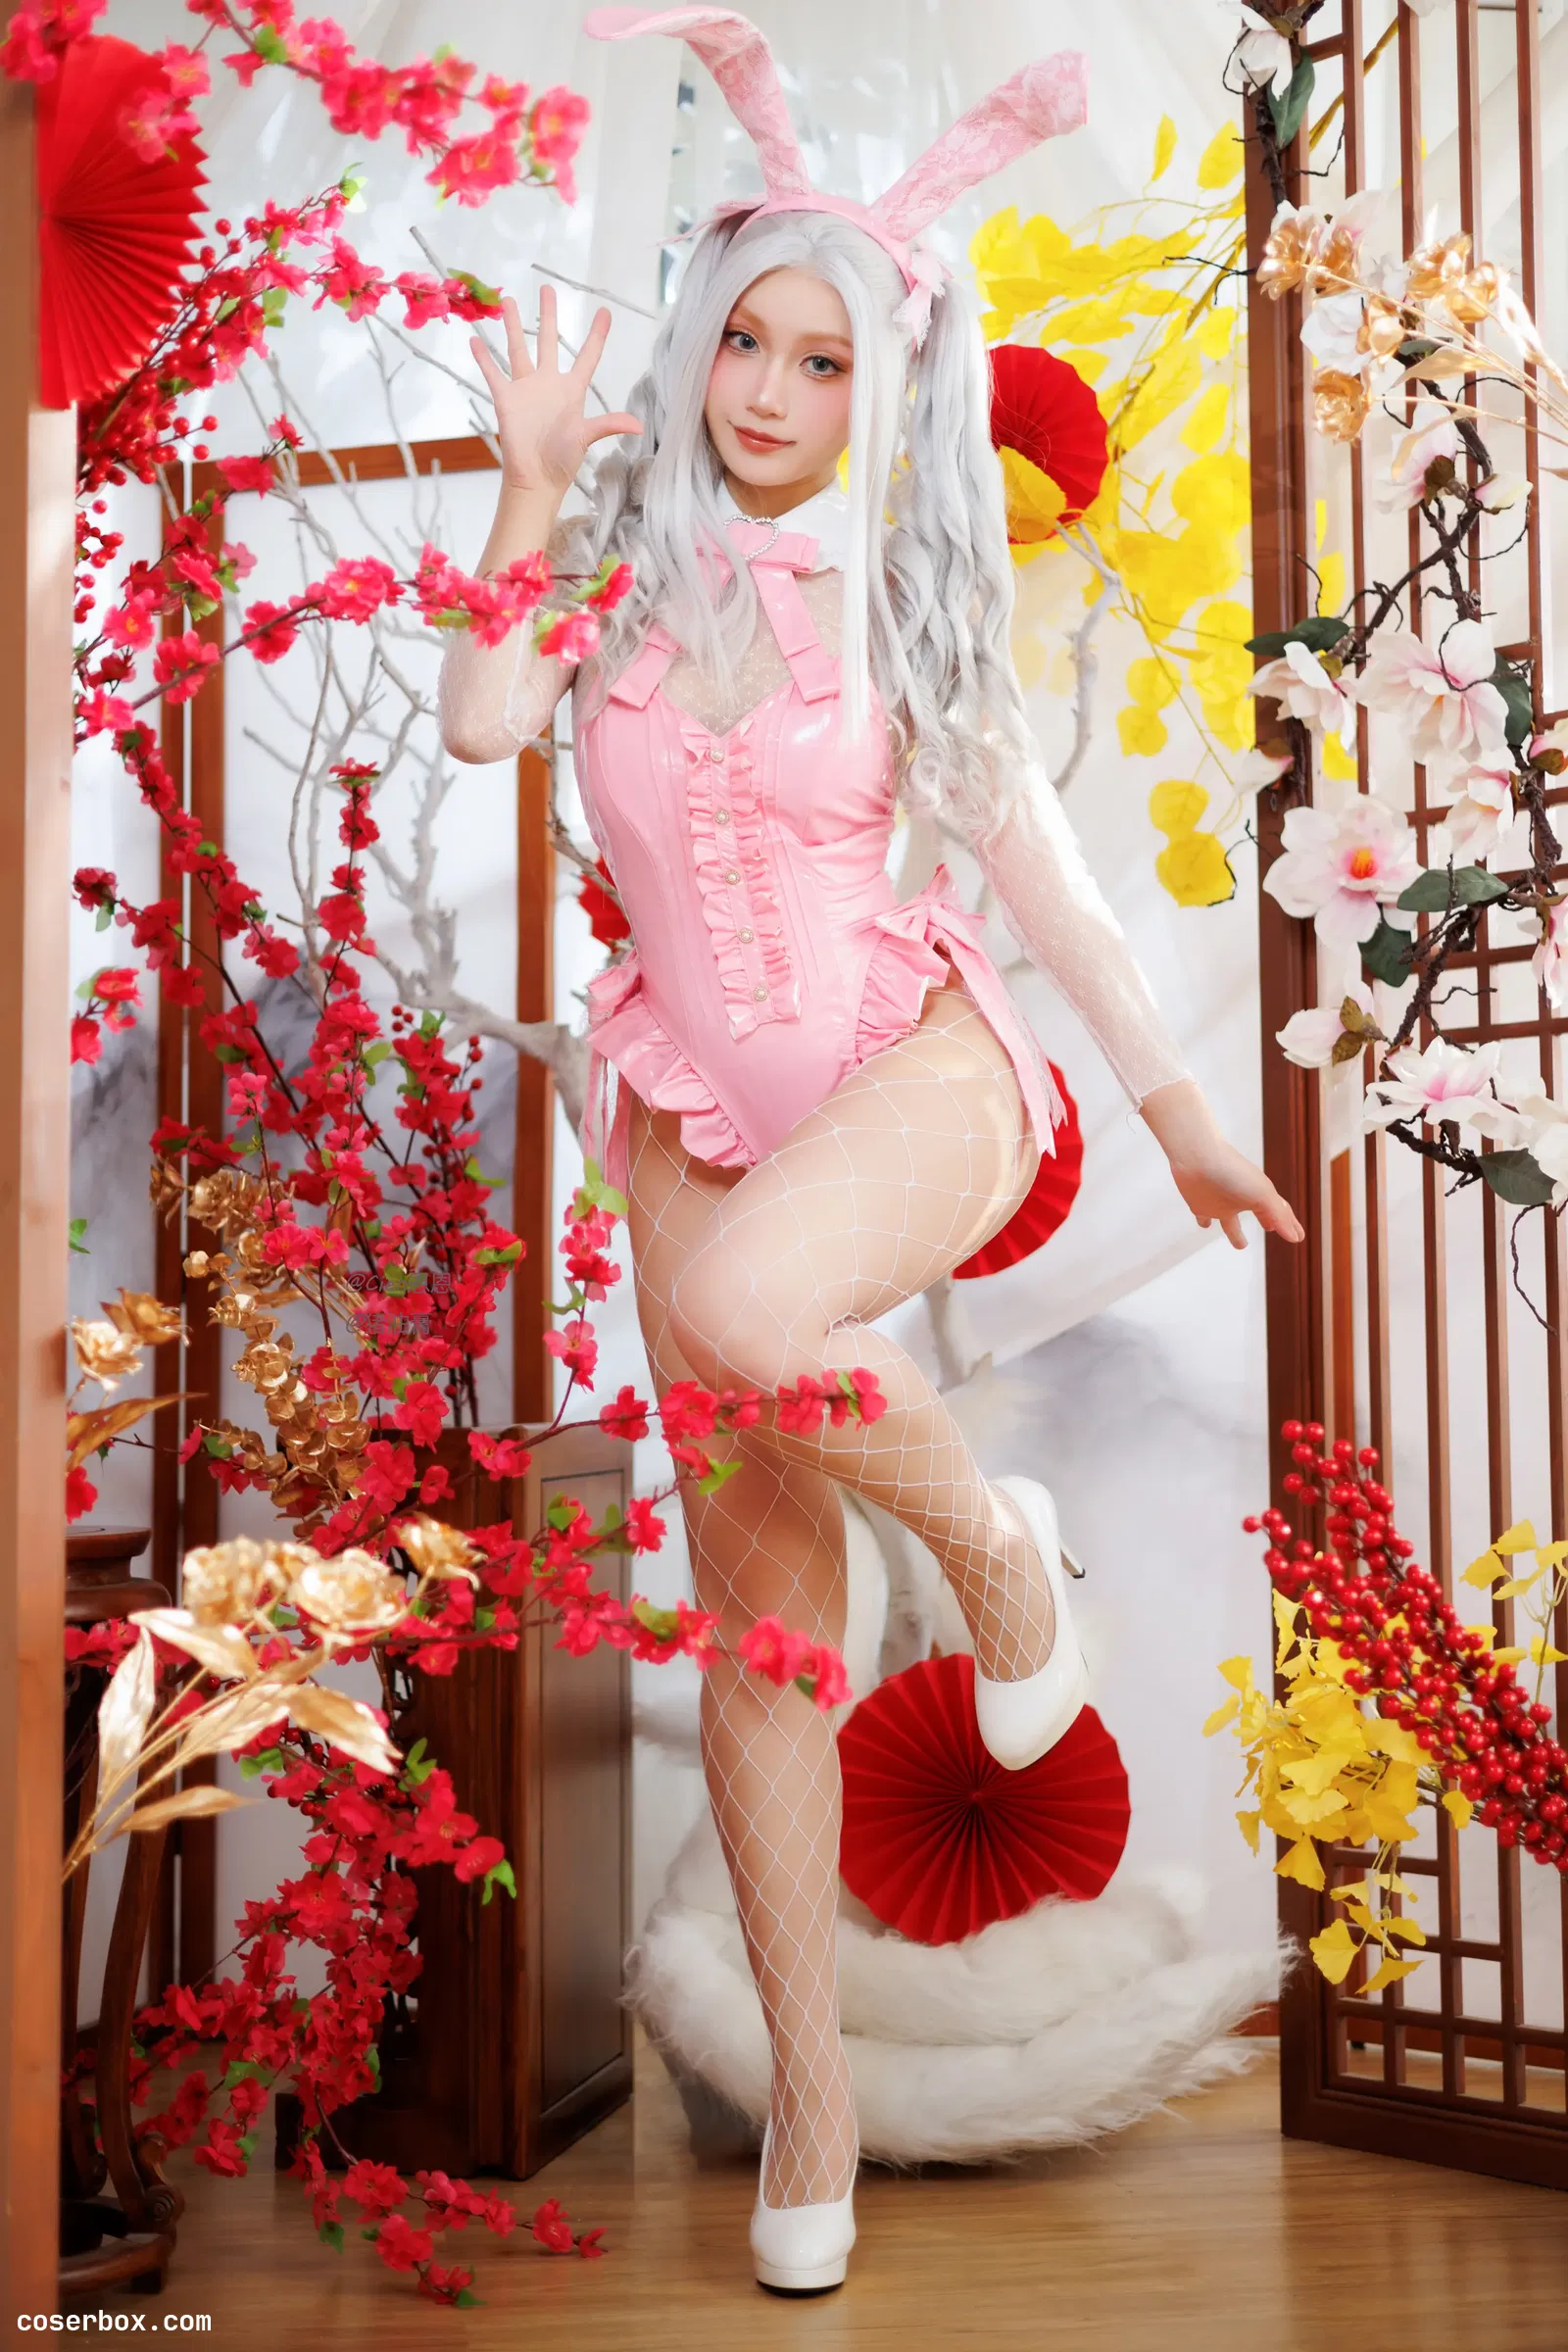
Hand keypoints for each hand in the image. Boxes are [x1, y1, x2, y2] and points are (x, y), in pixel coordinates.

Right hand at [470, 285, 642, 497]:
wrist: (535, 478)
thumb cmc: (563, 459)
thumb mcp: (586, 437)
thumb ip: (608, 424)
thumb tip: (638, 426)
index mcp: (572, 390)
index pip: (587, 356)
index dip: (597, 335)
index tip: (604, 311)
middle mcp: (549, 383)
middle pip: (549, 341)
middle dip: (549, 315)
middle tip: (547, 289)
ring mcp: (526, 389)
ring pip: (518, 349)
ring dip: (513, 326)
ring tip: (508, 301)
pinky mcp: (506, 399)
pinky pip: (493, 374)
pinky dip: (483, 358)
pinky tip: (475, 339)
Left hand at [1138, 1078, 1305, 1249]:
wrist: (1197, 1158)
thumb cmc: (1233, 1173)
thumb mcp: (1262, 1194)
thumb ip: (1279, 1216)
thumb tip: (1295, 1239)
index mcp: (1260, 1195)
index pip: (1280, 1212)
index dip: (1290, 1224)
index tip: (1299, 1237)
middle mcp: (1242, 1199)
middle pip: (1258, 1213)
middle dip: (1268, 1221)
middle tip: (1272, 1230)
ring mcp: (1221, 1202)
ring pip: (1230, 1222)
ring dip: (1235, 1233)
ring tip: (1242, 1246)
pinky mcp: (1200, 1204)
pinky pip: (1203, 1216)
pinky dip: (1205, 1222)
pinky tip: (1205, 1226)